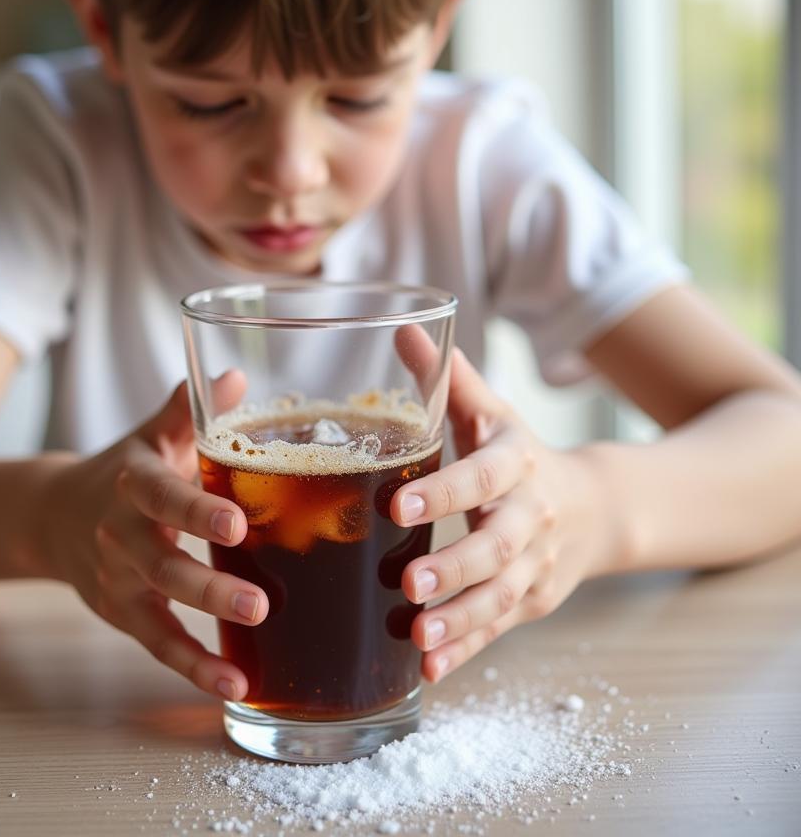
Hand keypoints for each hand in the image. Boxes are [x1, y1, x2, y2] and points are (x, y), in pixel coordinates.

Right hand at [40, 374, 268, 700]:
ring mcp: (117, 578)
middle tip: (259, 603)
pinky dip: (192, 666)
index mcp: (134, 483)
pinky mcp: (122, 612)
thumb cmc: (125, 471)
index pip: (162, 496)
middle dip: (207, 586)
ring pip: (158, 608)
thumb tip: (234, 376)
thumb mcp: (152, 436)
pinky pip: (157, 643)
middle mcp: (119, 534)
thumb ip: (190, 410)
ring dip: (203, 633)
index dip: (197, 510)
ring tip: (252, 645)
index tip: (236, 523)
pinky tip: (234, 684)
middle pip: (161, 563)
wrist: (54, 513)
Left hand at [390, 347, 613, 682]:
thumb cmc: (524, 454)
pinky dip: (466, 649)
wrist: (599, 508)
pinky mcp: (531, 600)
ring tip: (417, 635)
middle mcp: (531, 517)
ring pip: (501, 596)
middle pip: (497, 546)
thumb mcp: (494, 414)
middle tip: (409, 583)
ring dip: (461, 619)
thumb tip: (404, 328)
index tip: (397, 507)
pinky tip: (428, 669)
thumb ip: (451, 380)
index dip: (443, 493)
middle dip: (455, 567)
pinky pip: (499, 628)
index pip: (481, 476)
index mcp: (517, 464)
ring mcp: (536, 564)